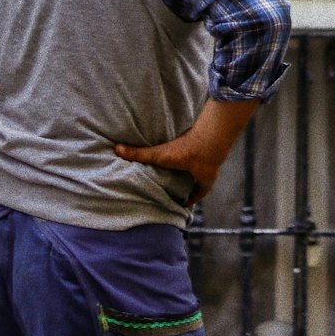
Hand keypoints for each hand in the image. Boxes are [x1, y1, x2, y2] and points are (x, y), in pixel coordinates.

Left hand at [114, 98, 258, 204]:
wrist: (210, 133)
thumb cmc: (187, 151)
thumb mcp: (161, 156)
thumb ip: (138, 154)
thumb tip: (117, 150)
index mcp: (204, 180)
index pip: (198, 194)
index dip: (191, 199)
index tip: (184, 201)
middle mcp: (212, 170)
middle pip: (204, 180)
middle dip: (195, 181)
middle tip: (186, 181)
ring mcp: (217, 155)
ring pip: (209, 164)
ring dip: (200, 164)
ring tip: (190, 162)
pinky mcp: (217, 140)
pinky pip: (210, 146)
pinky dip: (204, 146)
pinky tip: (197, 139)